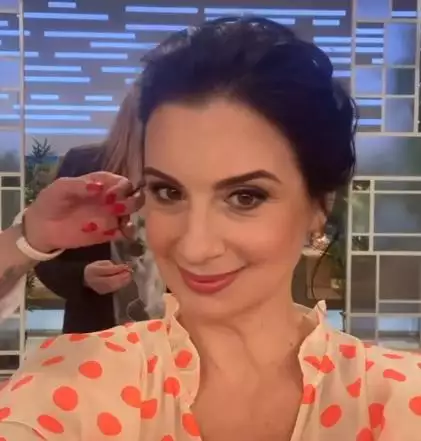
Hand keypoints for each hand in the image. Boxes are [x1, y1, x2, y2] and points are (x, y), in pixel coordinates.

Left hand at [22, 172, 143, 252]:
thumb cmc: (51, 201)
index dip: (122, 187)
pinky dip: (129, 232)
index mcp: (102, 183)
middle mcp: (111, 198)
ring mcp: (111, 216)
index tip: (112, 194)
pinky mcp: (109, 233)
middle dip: (132, 200)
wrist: (42, 228)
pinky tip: (123, 232)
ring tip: (122, 222)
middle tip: (117, 207)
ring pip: (132, 213)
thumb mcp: (61, 187)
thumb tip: (99, 187)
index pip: (122, 182)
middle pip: (133, 196)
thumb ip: (79, 185)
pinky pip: (126, 232)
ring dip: (131, 215)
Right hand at [84, 260, 131, 294]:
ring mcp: (98, 288)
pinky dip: (121, 284)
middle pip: (110, 280)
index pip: (106, 270)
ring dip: (123, 281)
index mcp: (92, 270)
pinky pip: (114, 289)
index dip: (118, 269)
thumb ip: (111, 266)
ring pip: (112, 286)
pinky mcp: (103, 292)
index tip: (126, 266)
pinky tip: (126, 280)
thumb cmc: (96, 268)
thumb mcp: (102, 263)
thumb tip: (123, 267)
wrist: (88, 278)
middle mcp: (93, 281)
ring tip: (129, 276)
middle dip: (121, 276)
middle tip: (129, 272)